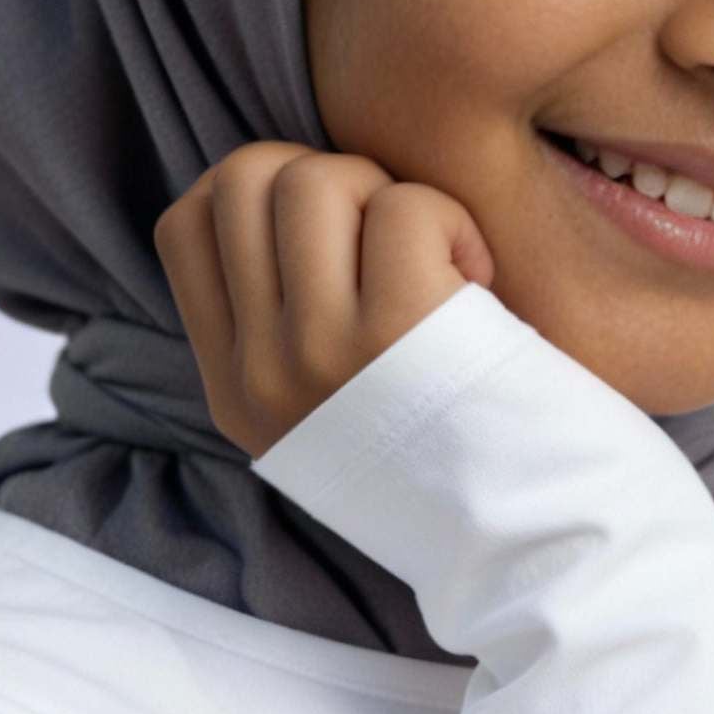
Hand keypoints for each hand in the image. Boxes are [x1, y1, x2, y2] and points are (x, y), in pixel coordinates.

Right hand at [154, 140, 497, 459]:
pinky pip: (404, 207)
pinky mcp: (397, 332)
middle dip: (326, 174)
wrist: (529, 539)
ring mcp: (320, 353)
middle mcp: (261, 373)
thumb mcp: (323, 411)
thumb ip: (281, 322)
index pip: (183, 225)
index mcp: (234, 390)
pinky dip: (451, 219)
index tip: (327, 225)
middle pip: (245, 179)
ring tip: (428, 253)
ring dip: (385, 192)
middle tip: (383, 235)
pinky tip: (473, 275)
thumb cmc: (448, 445)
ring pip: (316, 179)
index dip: (257, 188)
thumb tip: (283, 188)